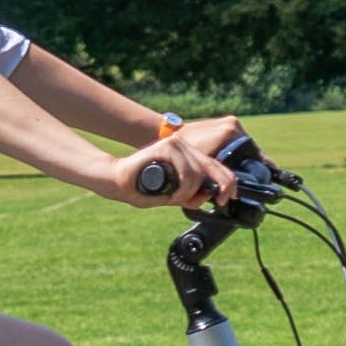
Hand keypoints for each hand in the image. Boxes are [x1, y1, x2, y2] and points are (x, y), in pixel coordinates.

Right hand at [100, 116, 249, 209]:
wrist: (117, 179)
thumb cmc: (141, 187)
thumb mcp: (172, 195)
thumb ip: (189, 195)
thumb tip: (208, 196)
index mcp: (187, 157)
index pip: (215, 166)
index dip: (227, 181)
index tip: (228, 197)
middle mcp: (184, 147)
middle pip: (213, 166)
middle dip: (221, 186)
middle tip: (219, 201)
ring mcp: (176, 145)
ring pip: (200, 172)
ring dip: (191, 192)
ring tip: (174, 197)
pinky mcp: (168, 147)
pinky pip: (188, 172)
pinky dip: (183, 187)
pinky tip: (172, 191)